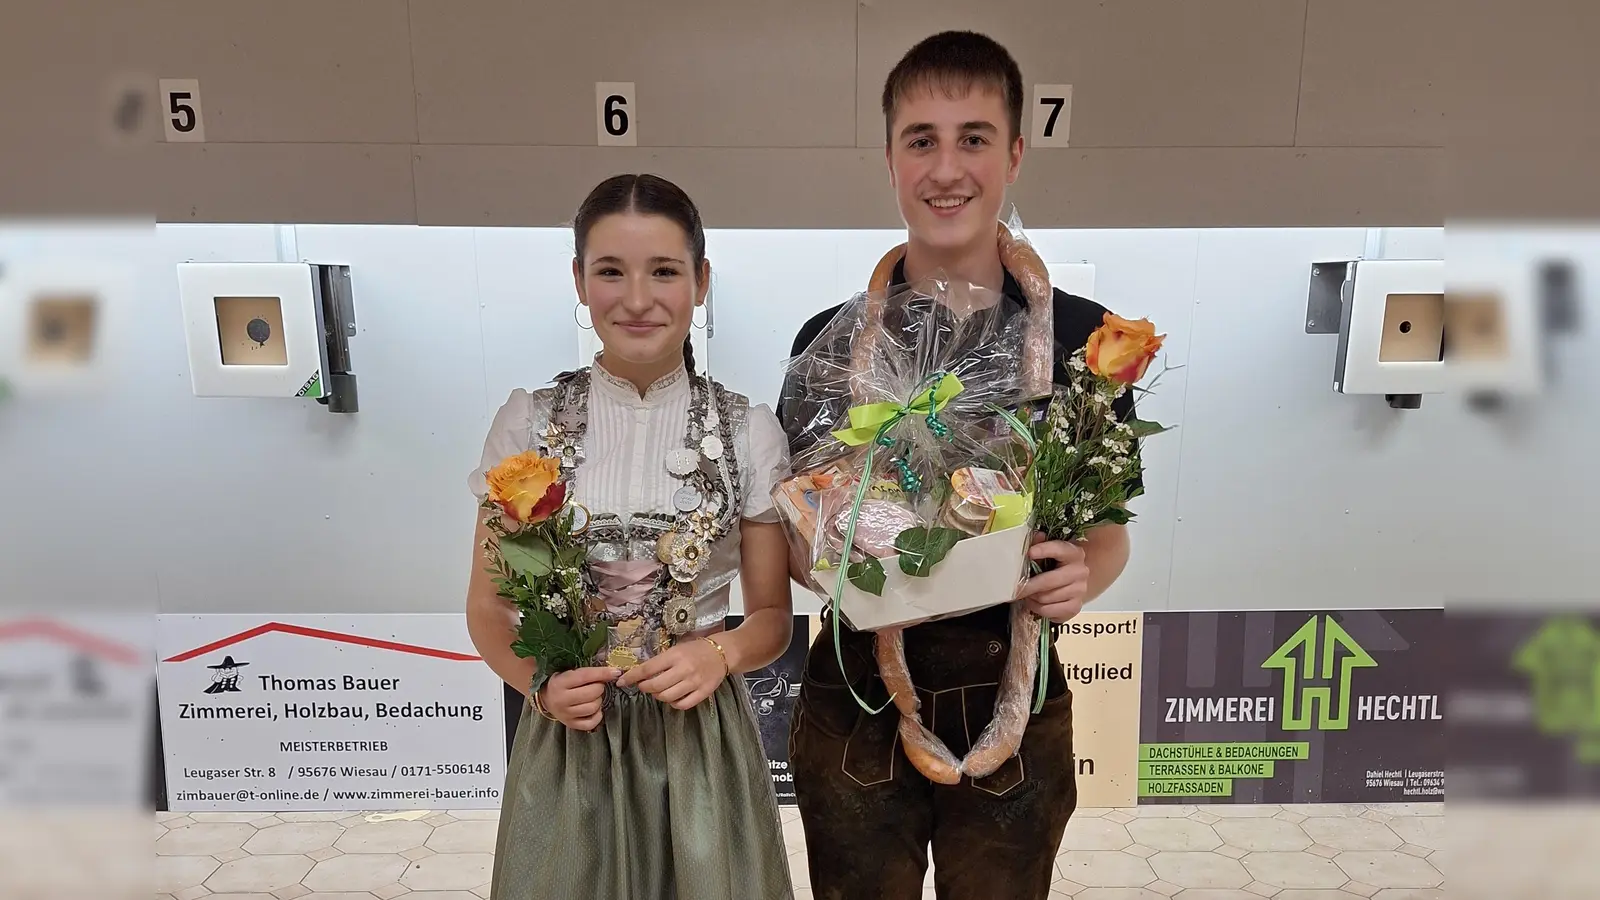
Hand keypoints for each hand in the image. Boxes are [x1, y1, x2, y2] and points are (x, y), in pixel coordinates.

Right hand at [539, 666, 620, 730]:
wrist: (547, 698)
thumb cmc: (561, 682)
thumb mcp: (569, 672)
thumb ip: (587, 671)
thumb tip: (612, 671)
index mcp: (560, 683)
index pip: (585, 676)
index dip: (603, 673)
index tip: (616, 672)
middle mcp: (561, 699)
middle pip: (592, 693)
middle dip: (599, 687)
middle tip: (596, 685)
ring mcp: (566, 714)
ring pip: (593, 707)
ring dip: (598, 700)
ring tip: (593, 696)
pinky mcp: (571, 724)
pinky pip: (591, 722)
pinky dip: (597, 715)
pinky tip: (594, 709)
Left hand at [615, 639, 729, 710]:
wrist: (721, 653)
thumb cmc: (695, 650)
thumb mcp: (676, 649)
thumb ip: (660, 661)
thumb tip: (639, 673)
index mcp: (675, 656)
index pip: (647, 669)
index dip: (631, 677)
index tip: (622, 681)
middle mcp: (684, 669)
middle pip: (655, 686)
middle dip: (644, 688)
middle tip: (643, 685)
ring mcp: (694, 682)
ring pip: (667, 697)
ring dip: (657, 696)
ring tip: (658, 690)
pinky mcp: (703, 693)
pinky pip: (682, 705)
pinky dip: (673, 703)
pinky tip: (672, 697)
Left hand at [1015, 533, 1090, 623]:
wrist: (1072, 583)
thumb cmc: (1055, 565)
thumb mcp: (1047, 553)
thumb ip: (1039, 544)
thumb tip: (1036, 536)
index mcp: (1074, 553)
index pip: (1060, 549)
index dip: (1044, 550)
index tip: (1030, 553)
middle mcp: (1080, 572)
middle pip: (1049, 581)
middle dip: (1028, 586)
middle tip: (1015, 588)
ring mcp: (1079, 591)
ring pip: (1046, 598)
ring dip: (1031, 597)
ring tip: (1027, 594)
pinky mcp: (1075, 607)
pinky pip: (1048, 611)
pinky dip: (1037, 608)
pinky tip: (1035, 603)